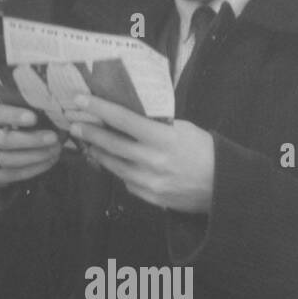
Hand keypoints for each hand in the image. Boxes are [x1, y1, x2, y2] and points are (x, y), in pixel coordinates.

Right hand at [0, 101, 62, 190]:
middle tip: (53, 138)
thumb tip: (53, 115)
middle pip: (5, 140)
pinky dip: (34, 169)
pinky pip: (13, 174)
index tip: (34, 118)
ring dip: (36, 156)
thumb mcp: (13, 115)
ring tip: (55, 150)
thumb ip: (26, 113)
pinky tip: (49, 161)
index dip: (15, 116)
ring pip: (9, 160)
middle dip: (32, 140)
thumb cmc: (10, 127)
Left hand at [67, 95, 214, 213]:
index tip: (81, 101)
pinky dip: (120, 171)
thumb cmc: (204, 151)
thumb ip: (156, 125)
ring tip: (90, 144)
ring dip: (99, 153)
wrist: (222, 186)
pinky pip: (127, 182)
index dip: (99, 109)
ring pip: (114, 166)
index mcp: (162, 138)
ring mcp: (149, 182)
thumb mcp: (182, 129)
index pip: (123, 120)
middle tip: (75, 125)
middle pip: (111, 144)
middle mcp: (152, 161)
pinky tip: (116, 163)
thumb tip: (130, 117)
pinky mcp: (150, 197)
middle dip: (90, 133)